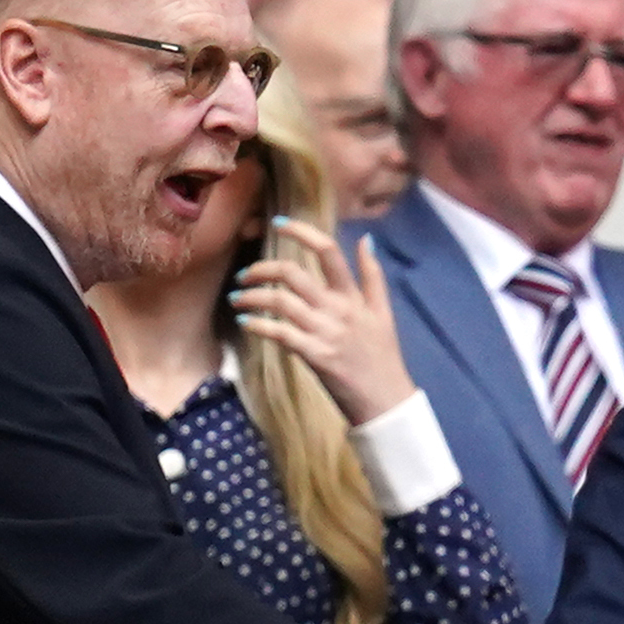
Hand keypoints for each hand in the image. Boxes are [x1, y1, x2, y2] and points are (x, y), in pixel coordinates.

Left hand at [230, 221, 415, 424]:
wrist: (386, 400)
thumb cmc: (382, 357)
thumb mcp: (383, 312)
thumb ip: (373, 275)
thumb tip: (366, 240)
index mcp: (353, 296)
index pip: (328, 251)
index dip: (301, 232)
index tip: (278, 223)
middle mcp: (338, 309)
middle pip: (293, 274)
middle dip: (262, 269)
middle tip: (245, 275)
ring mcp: (326, 333)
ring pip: (281, 302)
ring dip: (252, 297)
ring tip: (237, 299)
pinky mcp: (315, 356)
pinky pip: (280, 334)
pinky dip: (258, 325)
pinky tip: (245, 322)